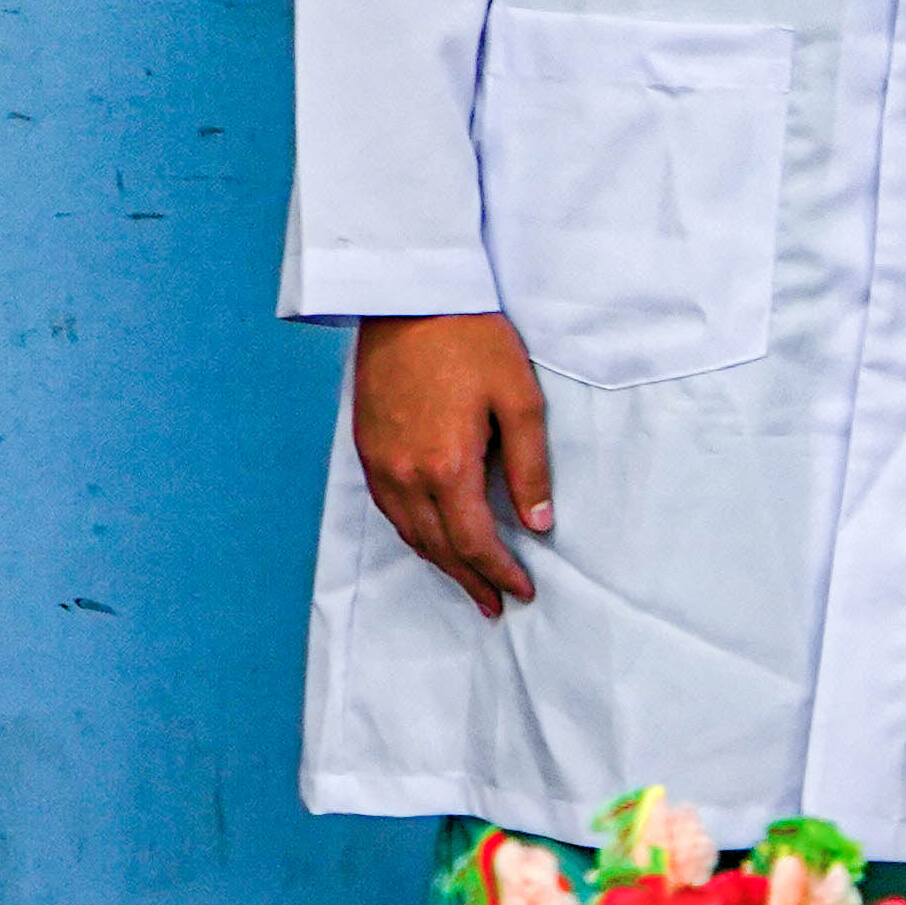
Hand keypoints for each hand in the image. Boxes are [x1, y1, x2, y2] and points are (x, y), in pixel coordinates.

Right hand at [352, 311, 550, 615]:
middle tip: (496, 604)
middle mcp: (406, 474)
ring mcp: (380, 462)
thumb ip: (530, 466)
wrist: (409, 299)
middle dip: (470, 580)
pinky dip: (413, 534)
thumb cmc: (472, 340)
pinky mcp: (366, 447)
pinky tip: (430, 539)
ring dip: (440, 563)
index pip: (475, 542)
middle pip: (439, 547)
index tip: (522, 592)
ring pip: (410, 533)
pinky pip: (389, 509)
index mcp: (448, 465)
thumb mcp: (520, 398)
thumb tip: (539, 523)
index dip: (500, 573)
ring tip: (468, 583)